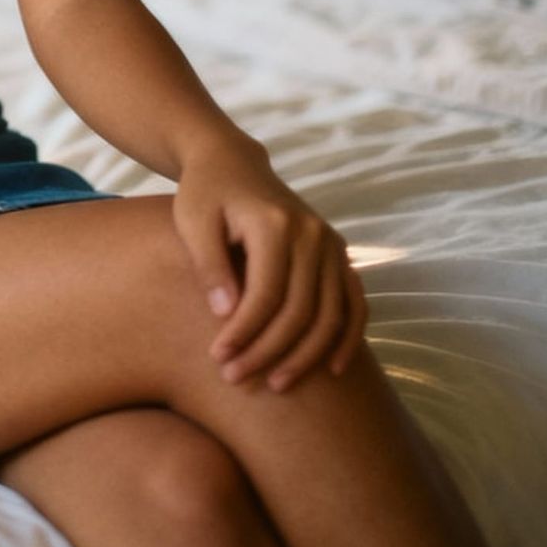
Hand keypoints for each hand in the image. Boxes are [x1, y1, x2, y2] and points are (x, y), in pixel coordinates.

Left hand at [172, 136, 365, 393]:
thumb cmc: (204, 193)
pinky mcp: (339, 252)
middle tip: (237, 378)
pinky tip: (331, 369)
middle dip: (269, 351)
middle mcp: (312, 233)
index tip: (218, 358)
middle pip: (300, 310)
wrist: (231, 162)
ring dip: (305, 356)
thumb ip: (210, 266)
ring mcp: (331, 243)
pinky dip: (347, 338)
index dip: (244, 333)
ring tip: (275, 384)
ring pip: (330, 314)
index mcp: (274, 223)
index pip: (265, 295)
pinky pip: (354, 303)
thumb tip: (227, 316)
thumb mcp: (192, 222)